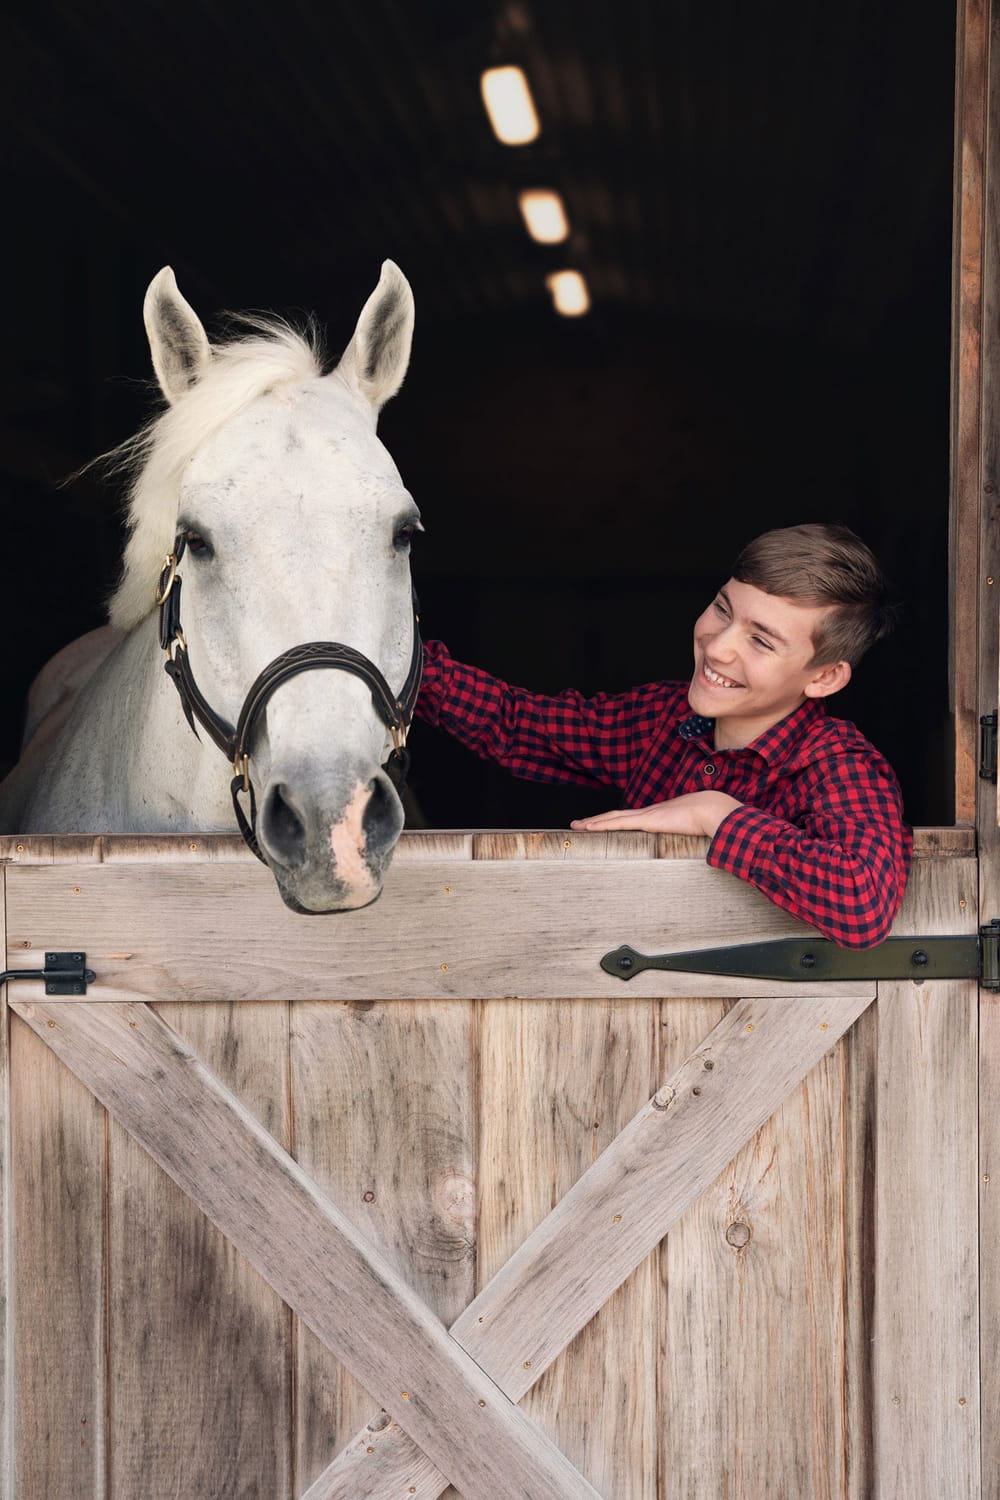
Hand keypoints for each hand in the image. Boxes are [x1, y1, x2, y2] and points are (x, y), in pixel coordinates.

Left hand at [570, 791, 742, 837]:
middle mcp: (649, 812)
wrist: (713, 809)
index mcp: (659, 816)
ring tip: (577, 826)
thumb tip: (698, 849)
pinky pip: (619, 822)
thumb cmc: (710, 820)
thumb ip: (690, 838)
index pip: (631, 818)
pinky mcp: (647, 820)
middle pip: (616, 816)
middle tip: (579, 825)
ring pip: (612, 818)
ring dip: (593, 822)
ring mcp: (647, 815)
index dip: (616, 821)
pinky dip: (602, 825)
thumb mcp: (695, 831)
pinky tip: (589, 828)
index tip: (604, 825)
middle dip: (597, 821)